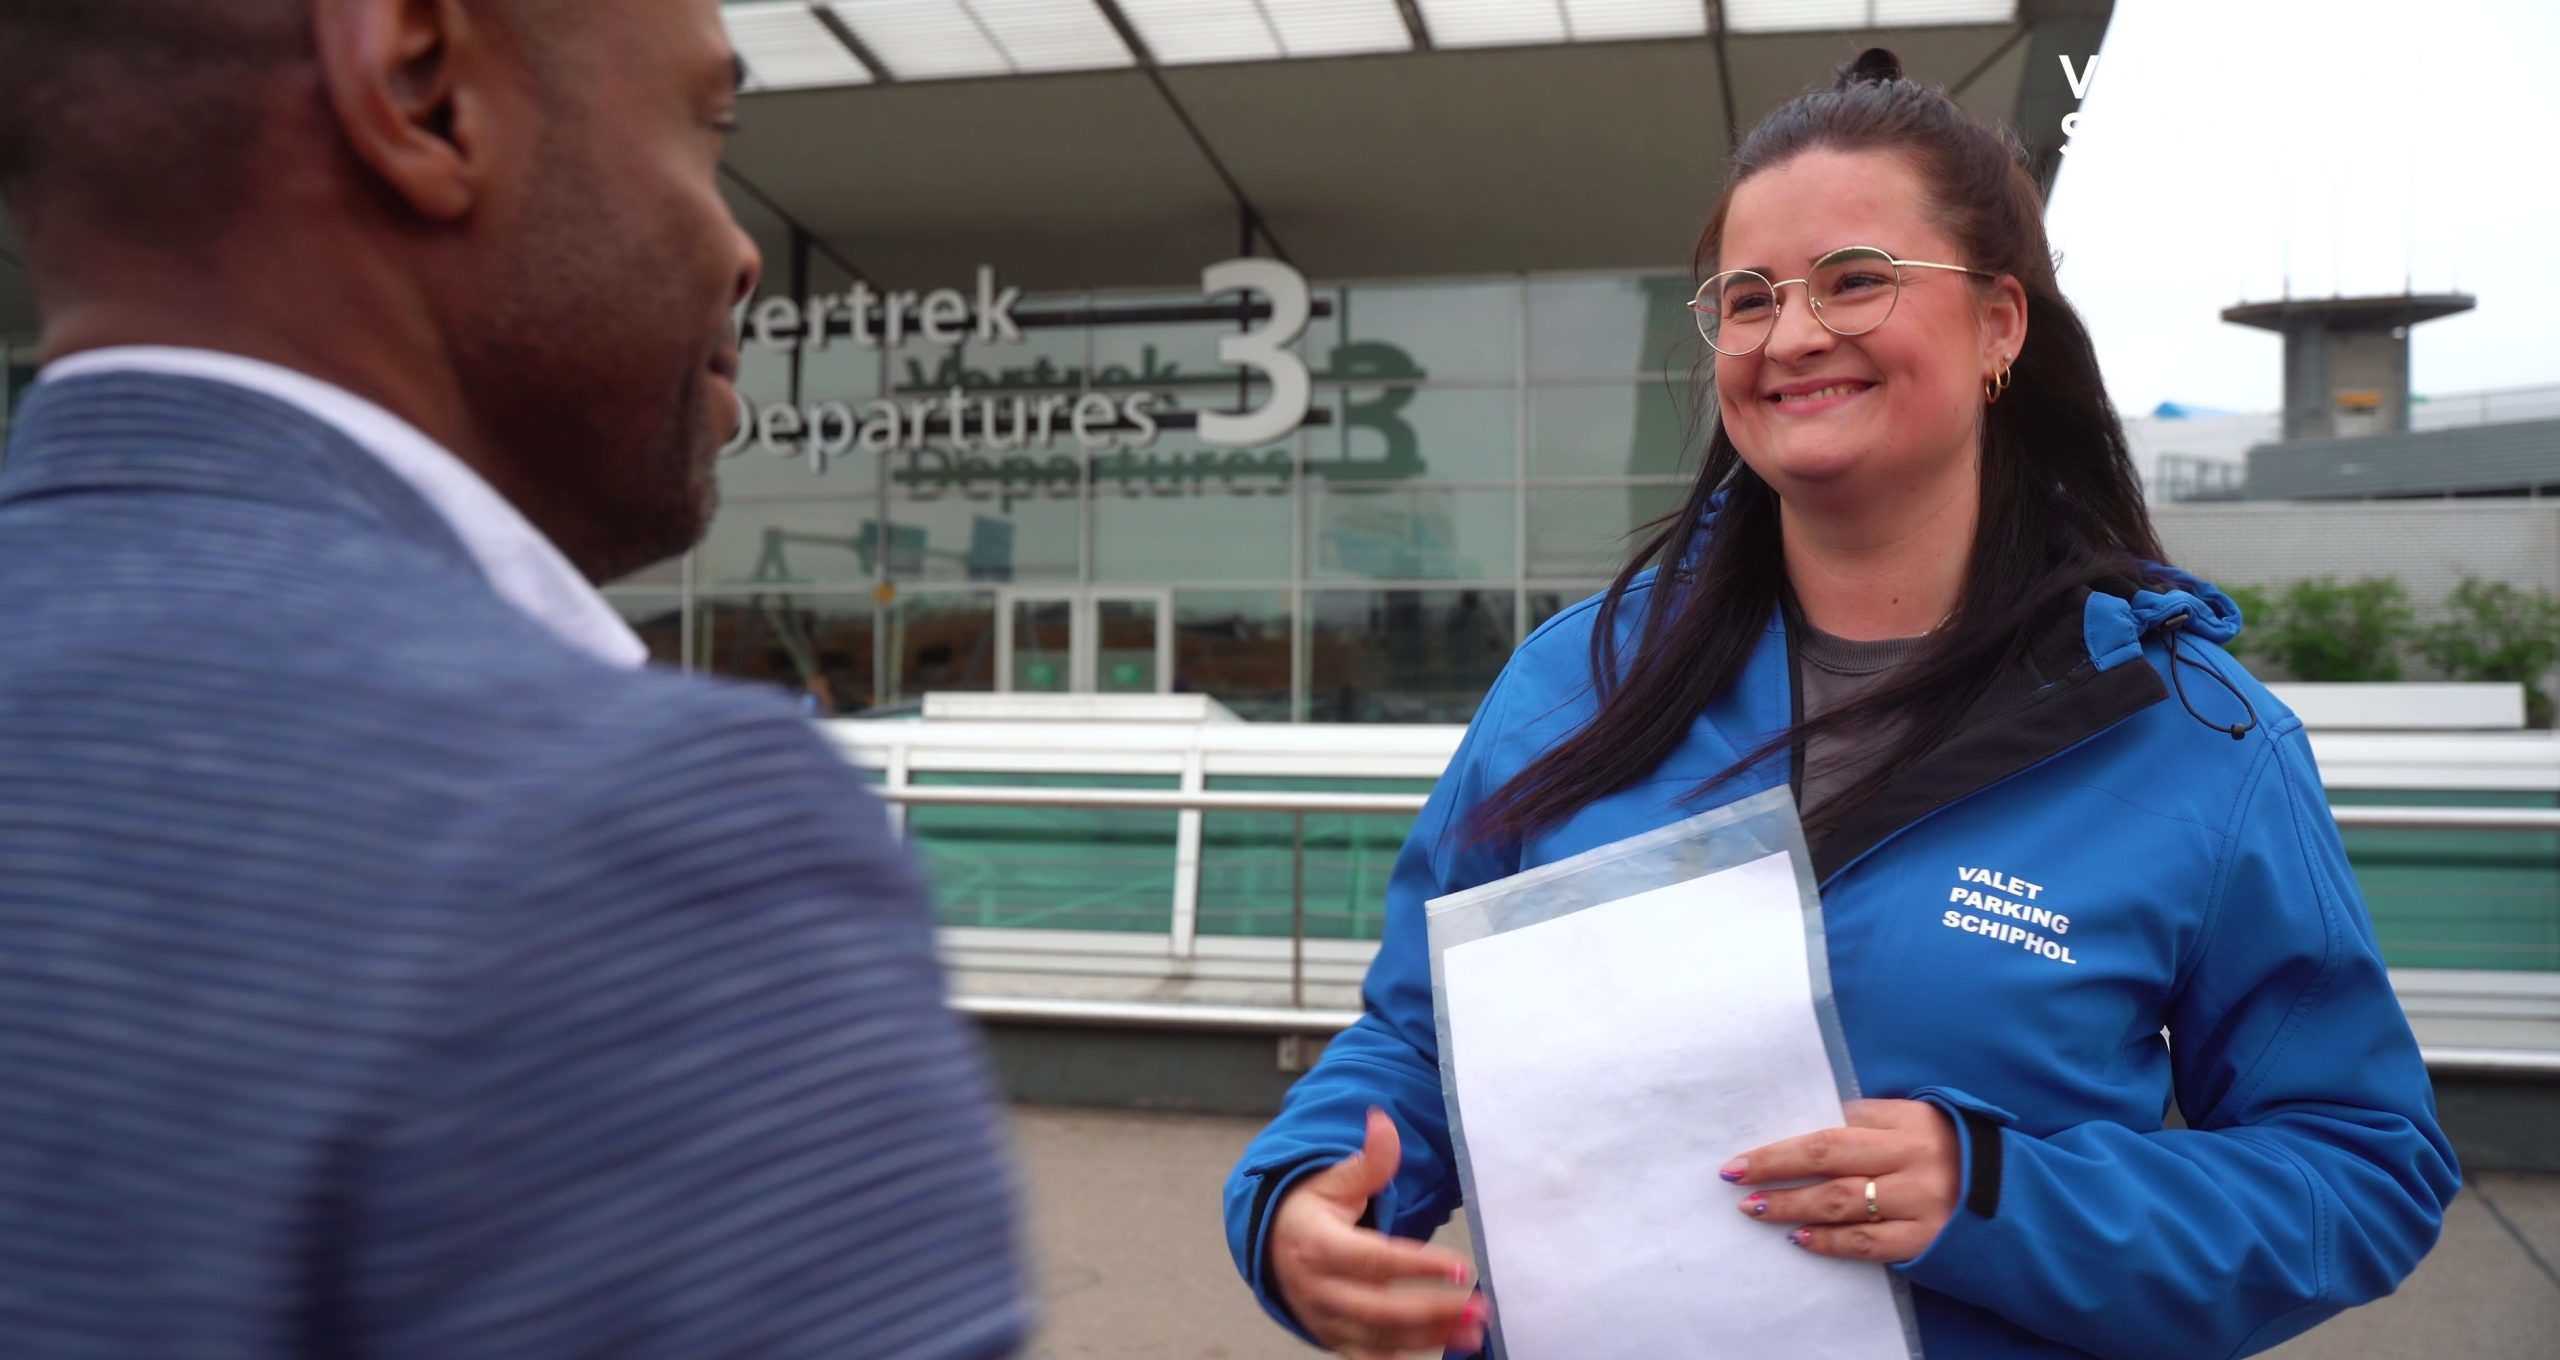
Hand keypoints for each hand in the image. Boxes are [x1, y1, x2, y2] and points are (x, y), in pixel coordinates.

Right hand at [1269, 1108, 1484, 1358]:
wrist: (1270, 1247)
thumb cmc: (1309, 1211)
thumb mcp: (1331, 1180)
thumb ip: (1367, 1160)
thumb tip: (1383, 1121)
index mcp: (1316, 1245)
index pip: (1371, 1260)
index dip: (1416, 1267)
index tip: (1459, 1267)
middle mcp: (1318, 1289)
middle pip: (1378, 1310)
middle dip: (1432, 1312)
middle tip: (1478, 1307)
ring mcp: (1325, 1320)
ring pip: (1380, 1339)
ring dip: (1430, 1338)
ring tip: (1474, 1332)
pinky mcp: (1334, 1340)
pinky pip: (1370, 1358)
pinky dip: (1406, 1358)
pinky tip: (1444, 1350)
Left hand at [1724, 1099, 1959, 1262]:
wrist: (2025, 1206)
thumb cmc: (1964, 1157)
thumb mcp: (1928, 1123)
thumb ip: (1880, 1123)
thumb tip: (1821, 1124)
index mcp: (1911, 1121)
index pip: (1842, 1122)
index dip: (1793, 1137)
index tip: (1753, 1148)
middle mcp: (1913, 1157)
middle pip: (1829, 1153)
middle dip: (1775, 1163)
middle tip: (1734, 1172)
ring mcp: (1920, 1201)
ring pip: (1840, 1200)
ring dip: (1790, 1204)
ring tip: (1754, 1207)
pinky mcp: (1926, 1240)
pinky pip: (1866, 1242)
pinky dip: (1829, 1241)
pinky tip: (1799, 1238)